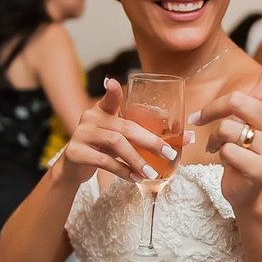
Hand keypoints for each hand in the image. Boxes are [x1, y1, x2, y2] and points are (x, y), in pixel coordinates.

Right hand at [55, 77, 176, 185]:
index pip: (110, 99)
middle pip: (125, 127)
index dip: (113, 92)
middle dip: (150, 141)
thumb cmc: (104, 149)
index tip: (114, 82)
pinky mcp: (75, 152)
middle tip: (169, 154)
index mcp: (103, 111)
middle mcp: (90, 118)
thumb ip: (145, 135)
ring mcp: (81, 134)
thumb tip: (188, 137)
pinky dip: (123, 171)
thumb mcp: (121, 139)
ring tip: (152, 173)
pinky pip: (104, 161)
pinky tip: (136, 178)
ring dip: (137, 160)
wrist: (73, 169)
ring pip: (116, 144)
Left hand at [192, 45, 261, 209]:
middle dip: (213, 110)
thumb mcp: (252, 111)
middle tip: (205, 119)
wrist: (245, 186)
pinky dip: (219, 155)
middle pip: (238, 102)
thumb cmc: (245, 144)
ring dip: (214, 138)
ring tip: (220, 146)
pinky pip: (228, 151)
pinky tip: (229, 162)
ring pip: (228, 128)